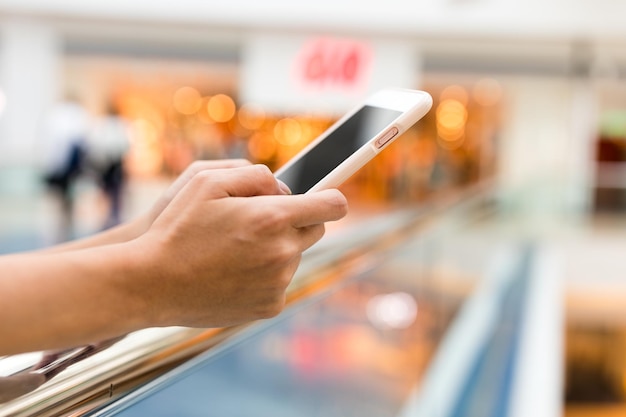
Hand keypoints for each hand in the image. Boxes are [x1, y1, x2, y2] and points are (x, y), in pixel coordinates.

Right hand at [129, 164, 347, 328]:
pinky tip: (233, 271)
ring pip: (294, 256)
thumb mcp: (207, 181)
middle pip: (314, 231)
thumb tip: (284, 189)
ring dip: (276, 248)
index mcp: (272, 218)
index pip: (331, 206)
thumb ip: (255, 175)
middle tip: (261, 220)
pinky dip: (266, 275)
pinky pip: (280, 282)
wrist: (152, 284)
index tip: (325, 197)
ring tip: (235, 249)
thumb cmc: (176, 228)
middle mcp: (282, 252)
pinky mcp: (270, 306)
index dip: (330, 197)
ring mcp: (278, 283)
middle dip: (296, 221)